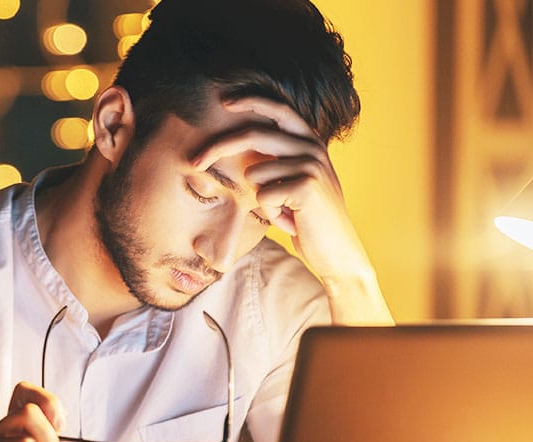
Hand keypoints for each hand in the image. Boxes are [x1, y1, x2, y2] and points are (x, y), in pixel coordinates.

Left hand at [190, 96, 372, 283]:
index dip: (251, 101)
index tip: (225, 101)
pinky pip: (263, 196)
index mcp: (309, 141)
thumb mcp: (294, 180)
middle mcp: (312, 147)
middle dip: (218, 147)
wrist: (338, 249)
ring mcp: (312, 165)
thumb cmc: (308, 217)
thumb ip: (277, 159)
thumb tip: (236, 143)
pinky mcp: (307, 186)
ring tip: (285, 212)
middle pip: (253, 135)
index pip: (278, 109)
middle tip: (194, 161)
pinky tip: (291, 221)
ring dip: (261, 200)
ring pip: (254, 173)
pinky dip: (271, 213)